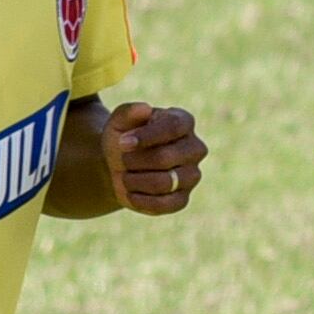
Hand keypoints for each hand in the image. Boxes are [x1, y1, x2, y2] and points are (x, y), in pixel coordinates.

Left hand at [103, 99, 204, 214]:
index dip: (146, 137)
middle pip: (165, 157)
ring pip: (164, 183)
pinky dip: (141, 200)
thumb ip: (128, 112)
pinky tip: (130, 192)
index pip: (173, 127)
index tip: (123, 142)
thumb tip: (145, 109)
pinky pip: (165, 204)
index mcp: (184, 122)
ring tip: (125, 176)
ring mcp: (192, 175)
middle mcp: (195, 148)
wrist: (119, 167)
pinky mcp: (183, 199)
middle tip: (123, 160)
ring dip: (135, 180)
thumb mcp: (119, 122)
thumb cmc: (124, 138)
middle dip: (135, 161)